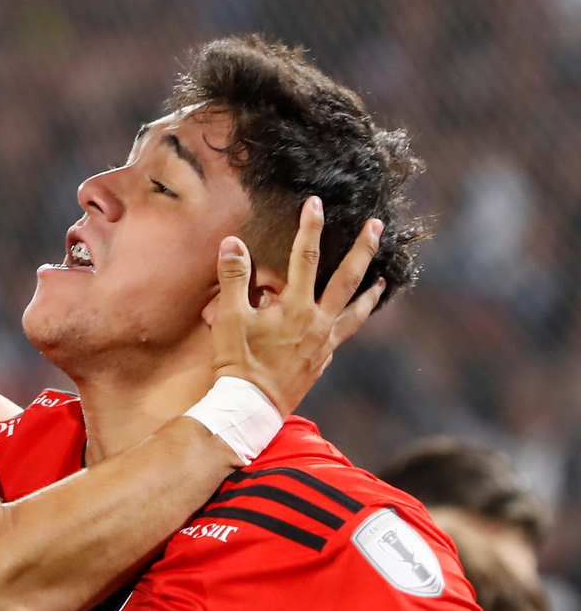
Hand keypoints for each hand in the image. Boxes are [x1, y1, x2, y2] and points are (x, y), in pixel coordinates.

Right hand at [210, 196, 384, 414]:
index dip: (310, 228)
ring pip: (356, 310)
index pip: (306, 258)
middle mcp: (318, 322)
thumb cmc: (238, 362)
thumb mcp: (230, 317)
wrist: (251, 406)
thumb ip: (234, 278)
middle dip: (362, 249)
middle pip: (347, 279)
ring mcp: (325, 342)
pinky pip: (346, 332)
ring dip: (370, 291)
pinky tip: (352, 316)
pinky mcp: (323, 359)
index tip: (316, 204)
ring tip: (382, 278)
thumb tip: (233, 243)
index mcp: (296, 307)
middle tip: (377, 226)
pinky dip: (354, 318)